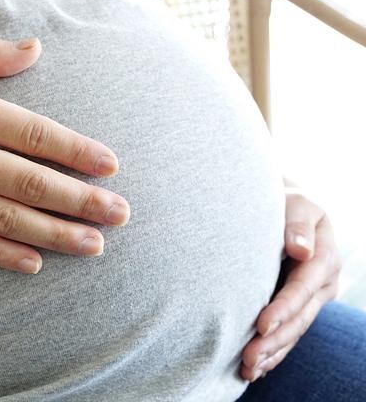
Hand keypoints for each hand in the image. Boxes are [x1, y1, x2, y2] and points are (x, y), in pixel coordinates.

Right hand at [0, 27, 129, 273]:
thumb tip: (35, 50)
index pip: (33, 133)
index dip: (77, 152)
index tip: (111, 166)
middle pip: (28, 181)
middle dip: (80, 201)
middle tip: (119, 215)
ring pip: (3, 217)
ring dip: (53, 234)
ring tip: (92, 246)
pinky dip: (1, 255)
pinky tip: (33, 263)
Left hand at [240, 186, 341, 380]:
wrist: (287, 210)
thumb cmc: (287, 203)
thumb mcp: (296, 203)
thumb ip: (297, 223)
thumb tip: (300, 249)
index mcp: (324, 259)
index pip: (302, 288)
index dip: (283, 307)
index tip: (260, 324)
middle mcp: (322, 284)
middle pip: (299, 318)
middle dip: (274, 340)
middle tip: (248, 357)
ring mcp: (312, 300)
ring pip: (294, 332)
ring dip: (271, 353)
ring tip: (247, 369)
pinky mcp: (298, 308)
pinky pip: (288, 334)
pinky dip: (273, 352)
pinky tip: (255, 368)